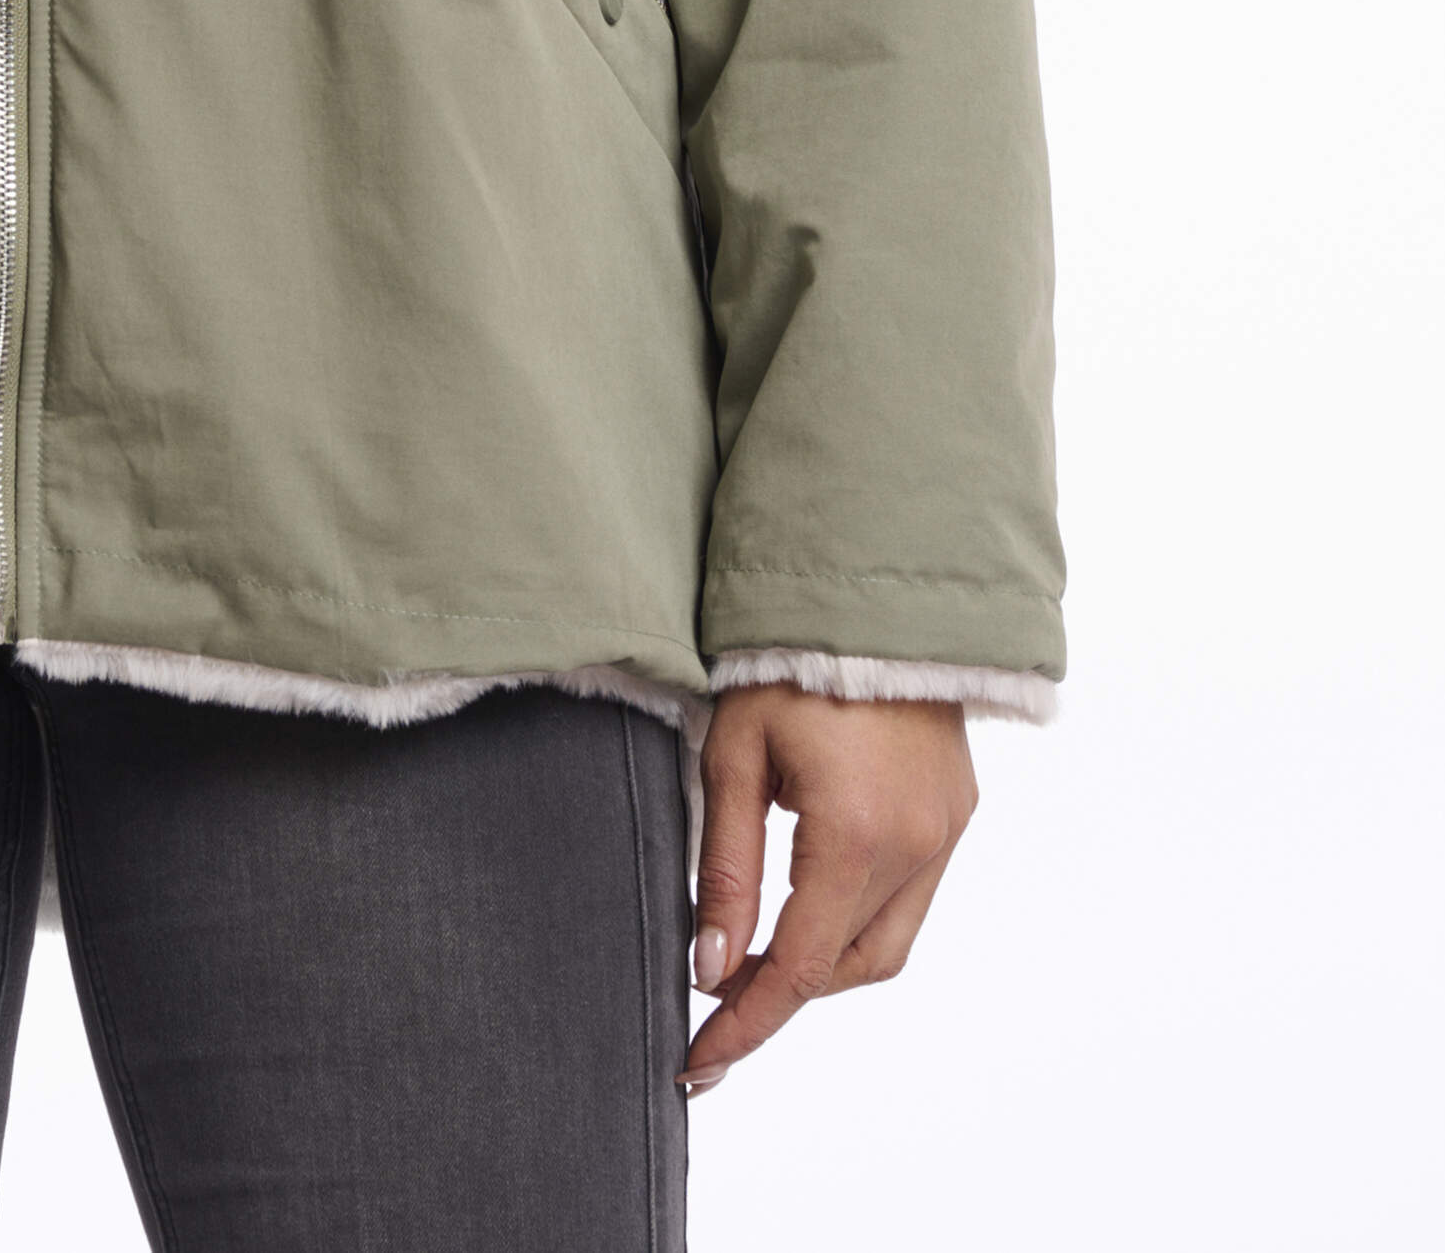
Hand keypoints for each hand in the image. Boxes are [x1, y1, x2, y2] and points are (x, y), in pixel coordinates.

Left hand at [683, 689, 976, 1090]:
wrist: (874, 590)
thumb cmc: (788, 660)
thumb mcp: (734, 755)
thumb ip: (725, 866)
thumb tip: (710, 966)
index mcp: (855, 835)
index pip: (796, 969)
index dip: (745, 1024)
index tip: (698, 1064)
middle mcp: (915, 847)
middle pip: (841, 968)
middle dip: (777, 998)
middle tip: (714, 1006)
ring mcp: (945, 834)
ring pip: (881, 947)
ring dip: (820, 967)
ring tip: (754, 962)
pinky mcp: (956, 815)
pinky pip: (908, 902)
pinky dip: (855, 923)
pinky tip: (808, 906)